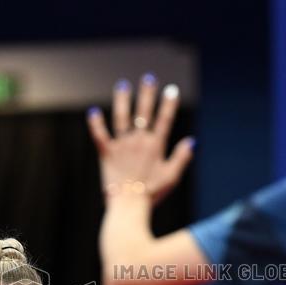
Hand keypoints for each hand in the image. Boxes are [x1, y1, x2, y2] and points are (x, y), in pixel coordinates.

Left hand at [87, 73, 194, 204]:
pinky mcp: (106, 153)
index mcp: (155, 146)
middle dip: (147, 94)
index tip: (171, 90)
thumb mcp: (171, 177)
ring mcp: (122, 146)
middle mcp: (138, 142)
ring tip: (123, 85)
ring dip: (123, 100)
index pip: (164, 120)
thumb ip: (181, 158)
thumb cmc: (152, 194)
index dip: (168, 104)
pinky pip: (99, 135)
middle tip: (149, 78)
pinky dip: (96, 123)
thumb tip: (192, 141)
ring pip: (121, 118)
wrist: (129, 206)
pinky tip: (93, 111)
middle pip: (143, 113)